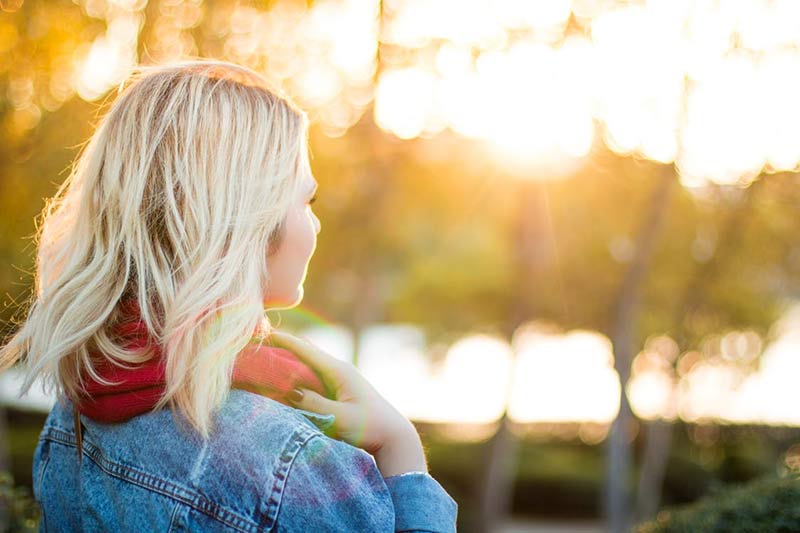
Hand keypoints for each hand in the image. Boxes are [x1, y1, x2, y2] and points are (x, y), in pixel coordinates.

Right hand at [269, 330, 427, 476]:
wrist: (394, 437)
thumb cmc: (369, 428)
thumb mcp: (339, 419)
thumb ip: (314, 404)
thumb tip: (290, 391)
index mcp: (339, 371)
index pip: (305, 350)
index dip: (283, 340)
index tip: (262, 330)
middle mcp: (339, 370)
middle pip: (305, 353)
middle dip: (282, 347)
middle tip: (258, 344)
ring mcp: (340, 380)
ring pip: (308, 365)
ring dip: (289, 361)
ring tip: (265, 358)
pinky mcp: (339, 391)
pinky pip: (313, 377)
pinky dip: (298, 375)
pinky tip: (286, 378)